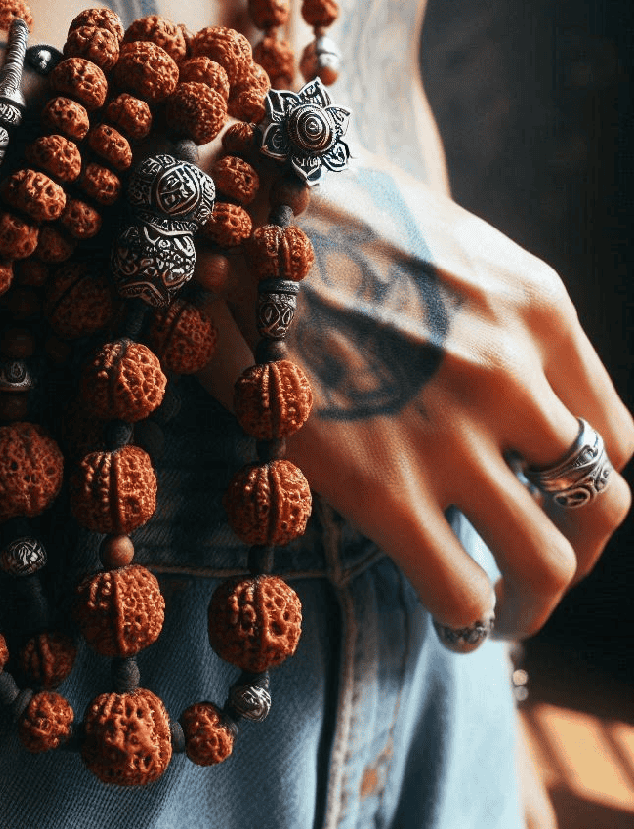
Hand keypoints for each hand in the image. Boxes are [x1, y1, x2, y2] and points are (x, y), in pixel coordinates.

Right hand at [200, 146, 632, 640]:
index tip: (546, 499)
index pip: (613, 429)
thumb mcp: (436, 240)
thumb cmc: (318, 220)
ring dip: (537, 598)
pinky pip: (461, 588)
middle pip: (604, 502)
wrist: (233, 211)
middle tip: (537, 566)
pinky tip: (453, 616)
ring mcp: (453, 433)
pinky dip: (470, 617)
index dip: (586, 481)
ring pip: (552, 558)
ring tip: (505, 612)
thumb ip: (484, 308)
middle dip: (579, 548)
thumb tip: (476, 367)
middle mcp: (514, 372)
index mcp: (535, 307)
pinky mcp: (382, 484)